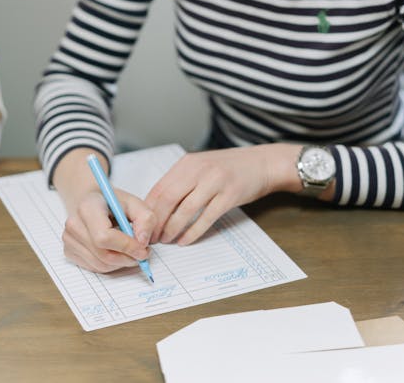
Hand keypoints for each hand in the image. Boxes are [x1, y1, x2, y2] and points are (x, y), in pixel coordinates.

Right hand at [62, 186, 155, 272]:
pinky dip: (111, 265)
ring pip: (100, 265)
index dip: (126, 246)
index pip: (104, 237)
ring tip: (131, 250)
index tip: (144, 249)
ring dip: (121, 263)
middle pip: (103, 254)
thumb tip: (142, 242)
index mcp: (88, 207)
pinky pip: (94, 267)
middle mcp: (74, 224)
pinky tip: (117, 251)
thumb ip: (145, 219)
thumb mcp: (135, 203)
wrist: (93, 202)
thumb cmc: (114, 203)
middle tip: (143, 253)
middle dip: (127, 258)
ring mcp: (69, 239)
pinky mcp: (69, 251)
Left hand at [145, 144, 298, 245]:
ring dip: (172, 229)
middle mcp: (199, 169)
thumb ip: (182, 182)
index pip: (159, 188)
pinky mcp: (229, 195)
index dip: (147, 210)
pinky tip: (185, 241)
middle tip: (150, 238)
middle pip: (168, 199)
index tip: (141, 225)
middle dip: (156, 222)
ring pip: (185, 210)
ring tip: (165, 241)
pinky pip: (206, 218)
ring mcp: (215, 181)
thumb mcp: (201, 167)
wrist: (262, 163)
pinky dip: (192, 232)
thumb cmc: (230, 168)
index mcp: (188, 163)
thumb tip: (157, 206)